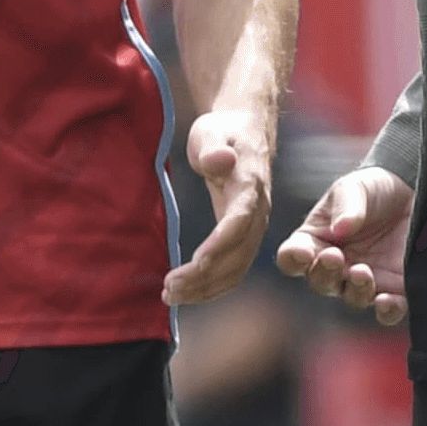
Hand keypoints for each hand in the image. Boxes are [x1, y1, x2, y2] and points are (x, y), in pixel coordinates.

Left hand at [165, 109, 275, 306]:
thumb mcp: (212, 133)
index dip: (218, 247)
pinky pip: (235, 268)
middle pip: (238, 255)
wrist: (245, 130)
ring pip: (237, 268)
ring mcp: (255, 227)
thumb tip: (220, 162)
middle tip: (168, 290)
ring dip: (206, 288)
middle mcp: (258, 213)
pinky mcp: (245, 235)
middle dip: (205, 278)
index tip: (193, 264)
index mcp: (250, 188)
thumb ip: (214, 148)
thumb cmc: (222, 131)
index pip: (238, 224)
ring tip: (171, 296)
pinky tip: (189, 291)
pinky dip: (213, 285)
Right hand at [274, 165, 412, 323]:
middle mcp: (337, 267)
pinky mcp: (396, 289)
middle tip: (335, 257)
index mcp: (315, 242)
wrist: (413, 192)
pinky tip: (387, 302)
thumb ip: (346, 204)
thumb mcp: (355, 188)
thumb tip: (340, 229)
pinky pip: (387, 312)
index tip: (304, 252)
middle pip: (321, 282)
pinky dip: (386, 311)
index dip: (293, 259)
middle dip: (324, 273)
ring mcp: (366, 280)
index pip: (292, 258)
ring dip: (355, 290)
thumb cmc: (374, 189)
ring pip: (352, 298)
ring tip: (362, 272)